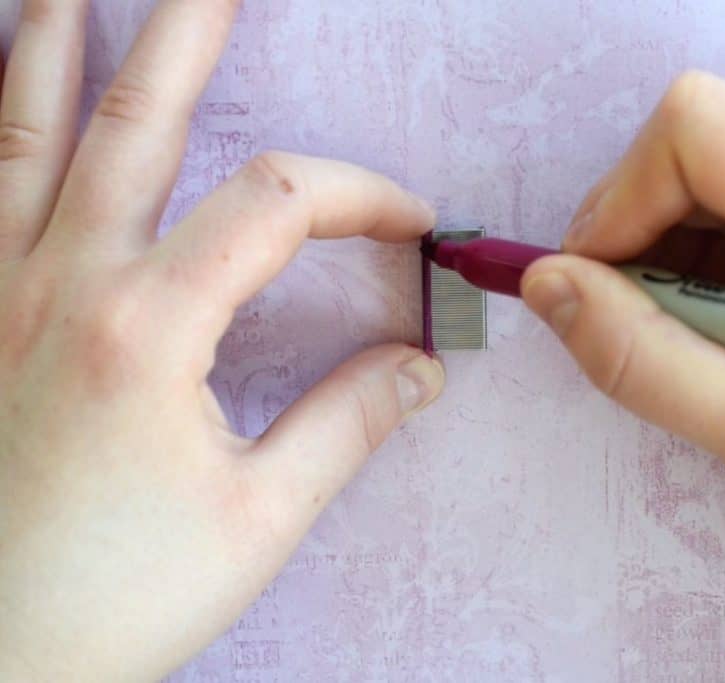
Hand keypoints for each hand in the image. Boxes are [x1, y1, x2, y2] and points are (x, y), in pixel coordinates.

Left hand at [0, 2, 443, 679]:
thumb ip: (348, 423)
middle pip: (134, 117)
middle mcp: (61, 284)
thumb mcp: (260, 518)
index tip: (409, 224)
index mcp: (146, 327)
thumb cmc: (113, 596)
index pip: (278, 204)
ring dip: (51, 44)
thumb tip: (422, 364)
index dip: (360, 195)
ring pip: (23, 131)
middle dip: (187, 32)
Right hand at [522, 72, 724, 638]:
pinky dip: (716, 263)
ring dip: (678, 259)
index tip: (598, 289)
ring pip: (718, 179)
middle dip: (642, 240)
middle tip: (653, 336)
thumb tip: (548, 287)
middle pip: (699, 151)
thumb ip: (644, 361)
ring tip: (716, 349)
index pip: (695, 128)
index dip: (620, 200)